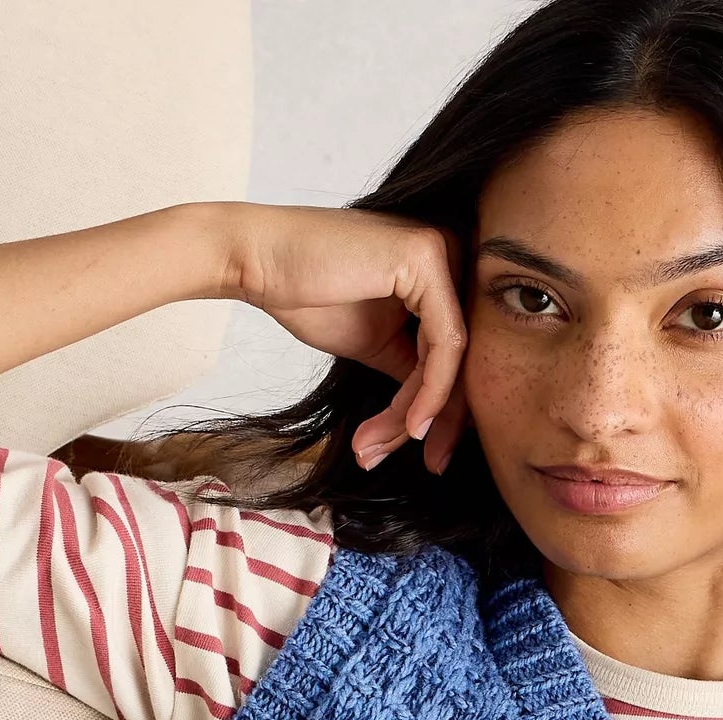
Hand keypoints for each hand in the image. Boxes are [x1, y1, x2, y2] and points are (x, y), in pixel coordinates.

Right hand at [226, 201, 470, 477]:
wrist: (259, 261)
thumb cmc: (308, 295)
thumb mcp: (376, 343)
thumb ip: (415, 368)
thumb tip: (448, 414)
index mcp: (440, 272)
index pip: (457, 352)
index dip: (447, 410)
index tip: (433, 455)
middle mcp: (451, 253)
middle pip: (463, 357)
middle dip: (444, 420)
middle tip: (431, 465)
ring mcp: (443, 250)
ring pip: (454, 358)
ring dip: (419, 414)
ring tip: (380, 448)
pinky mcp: (427, 257)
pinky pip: (445, 344)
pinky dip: (429, 392)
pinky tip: (412, 426)